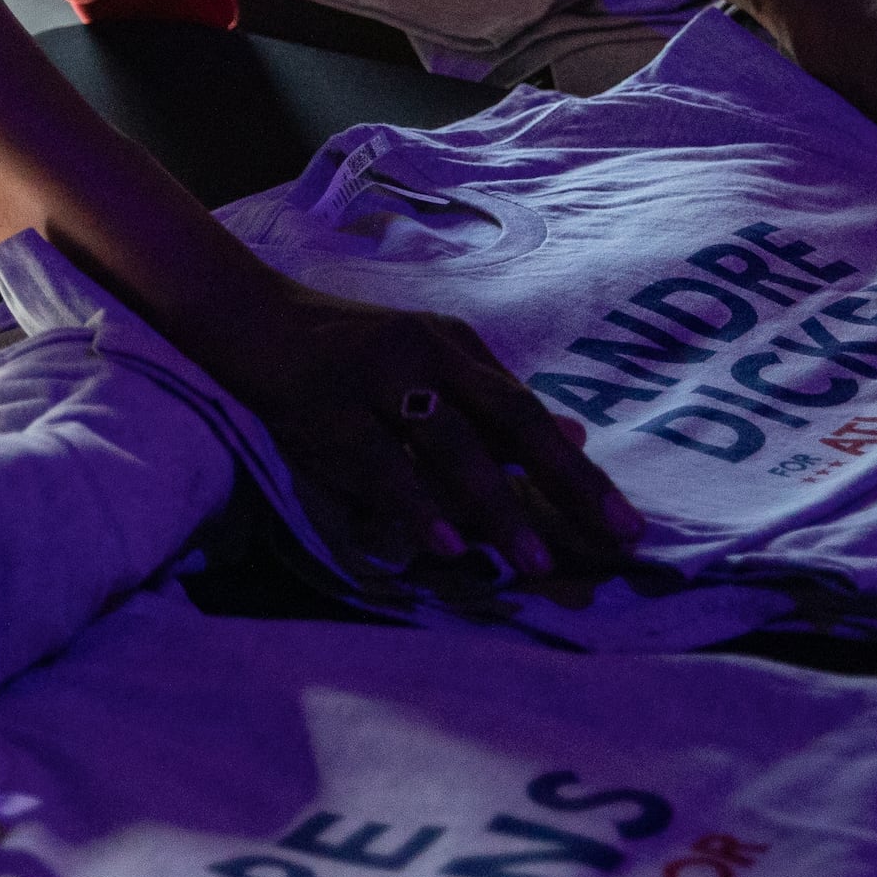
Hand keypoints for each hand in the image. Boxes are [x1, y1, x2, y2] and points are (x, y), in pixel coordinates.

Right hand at [171, 266, 644, 586]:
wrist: (248, 314)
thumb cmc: (345, 346)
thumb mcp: (427, 358)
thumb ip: (493, 397)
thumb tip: (575, 434)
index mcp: (453, 345)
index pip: (527, 410)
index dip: (578, 469)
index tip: (628, 526)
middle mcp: (422, 354)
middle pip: (506, 420)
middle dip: (564, 484)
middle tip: (612, 542)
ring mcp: (373, 379)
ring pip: (447, 445)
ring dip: (497, 504)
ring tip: (535, 562)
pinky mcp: (326, 409)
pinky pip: (379, 463)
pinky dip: (416, 504)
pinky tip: (449, 544)